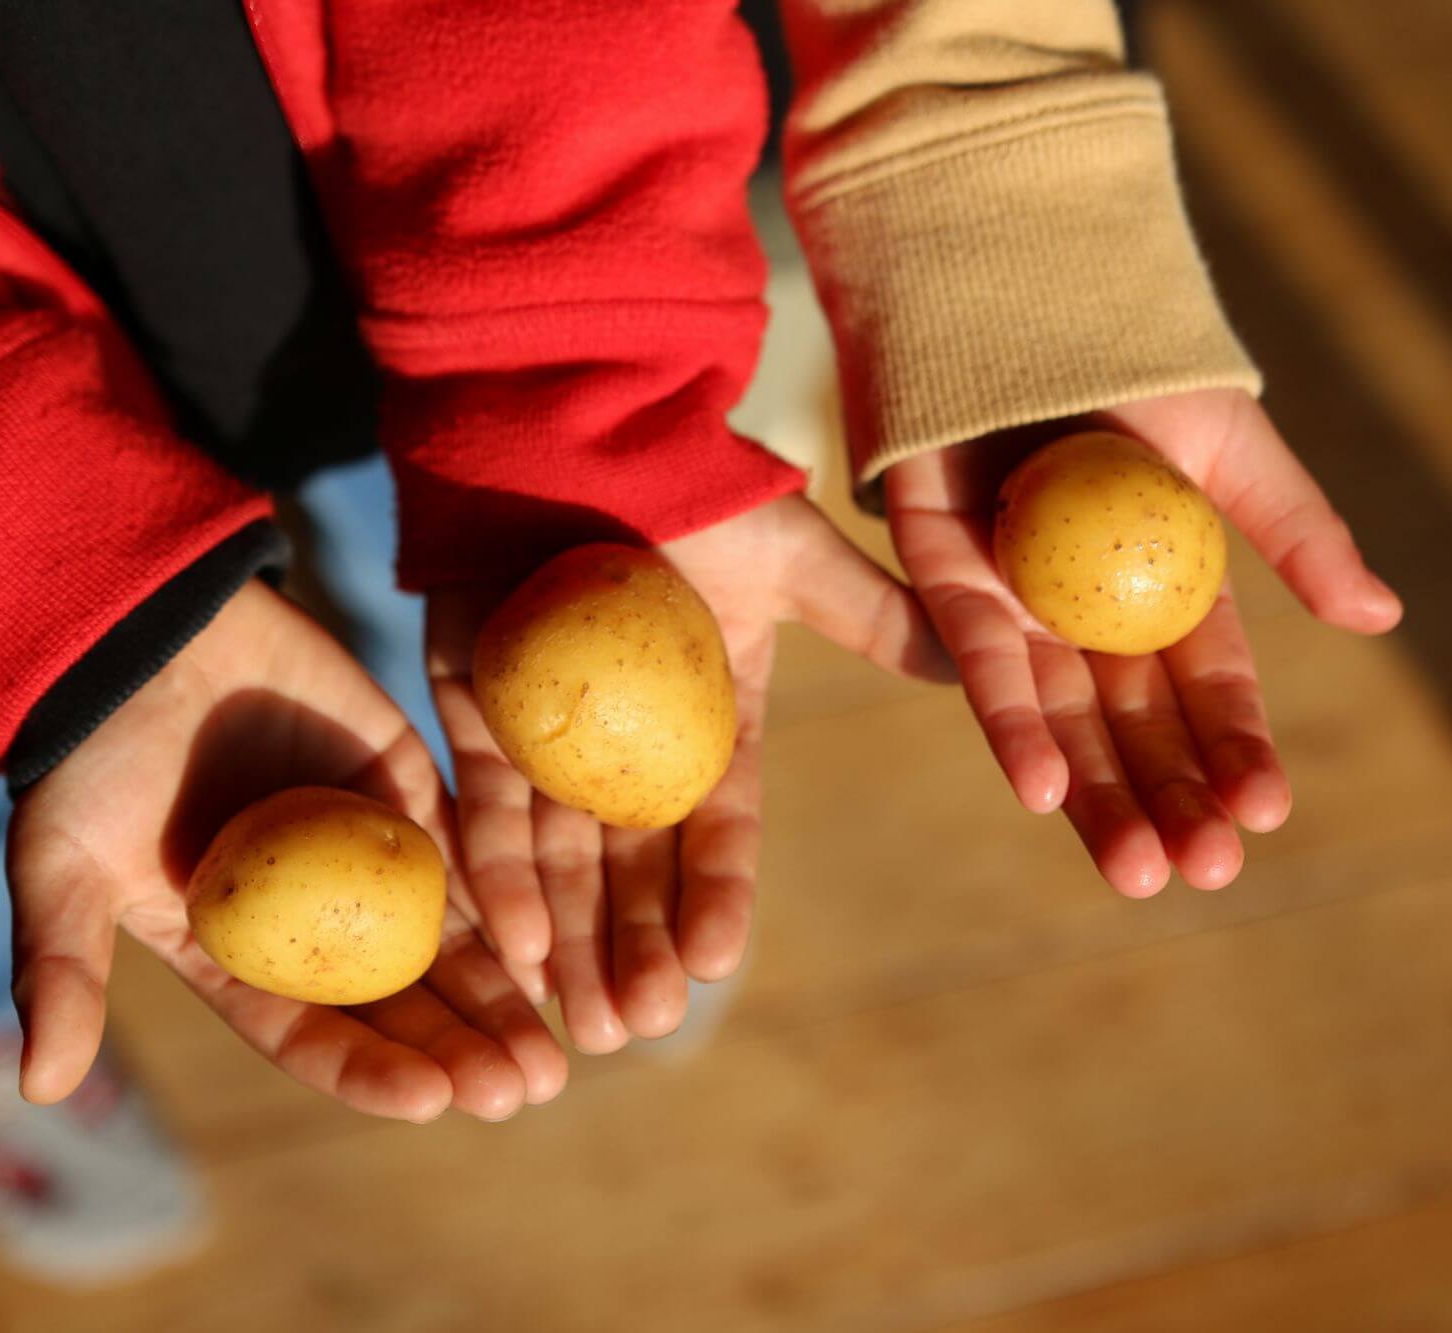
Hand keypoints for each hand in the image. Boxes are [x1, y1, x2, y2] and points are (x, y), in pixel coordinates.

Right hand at [7, 580, 565, 1121]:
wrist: (138, 628)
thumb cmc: (87, 754)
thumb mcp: (59, 864)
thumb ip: (62, 970)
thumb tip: (40, 1090)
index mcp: (235, 954)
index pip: (314, 1032)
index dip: (371, 1070)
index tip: (432, 1102)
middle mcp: (310, 919)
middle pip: (401, 1002)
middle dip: (462, 1049)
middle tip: (526, 1090)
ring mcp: (362, 854)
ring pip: (447, 940)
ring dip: (503, 995)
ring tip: (556, 1052)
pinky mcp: (403, 784)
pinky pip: (468, 850)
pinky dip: (511, 895)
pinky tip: (557, 941)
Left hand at [427, 495, 951, 1051]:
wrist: (576, 415)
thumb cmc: (693, 476)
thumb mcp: (791, 552)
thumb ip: (869, 614)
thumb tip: (975, 657)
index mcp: (705, 713)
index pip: (717, 823)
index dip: (718, 893)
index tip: (719, 963)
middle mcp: (627, 736)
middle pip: (631, 864)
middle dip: (635, 948)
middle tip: (637, 1027)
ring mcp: (548, 727)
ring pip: (559, 858)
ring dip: (567, 943)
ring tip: (579, 1025)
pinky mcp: (475, 707)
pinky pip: (484, 803)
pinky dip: (495, 874)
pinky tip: (510, 946)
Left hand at [887, 388, 1401, 895]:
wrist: (1017, 284)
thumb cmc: (1131, 354)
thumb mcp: (1228, 443)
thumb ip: (1293, 528)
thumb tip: (1380, 620)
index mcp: (1161, 580)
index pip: (1205, 686)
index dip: (1236, 747)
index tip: (1267, 812)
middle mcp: (1084, 604)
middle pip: (1130, 723)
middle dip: (1169, 800)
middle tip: (1206, 872)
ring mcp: (1012, 594)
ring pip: (1057, 714)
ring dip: (1096, 794)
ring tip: (1137, 872)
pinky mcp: (939, 570)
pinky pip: (970, 656)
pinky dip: (1009, 721)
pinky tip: (1042, 789)